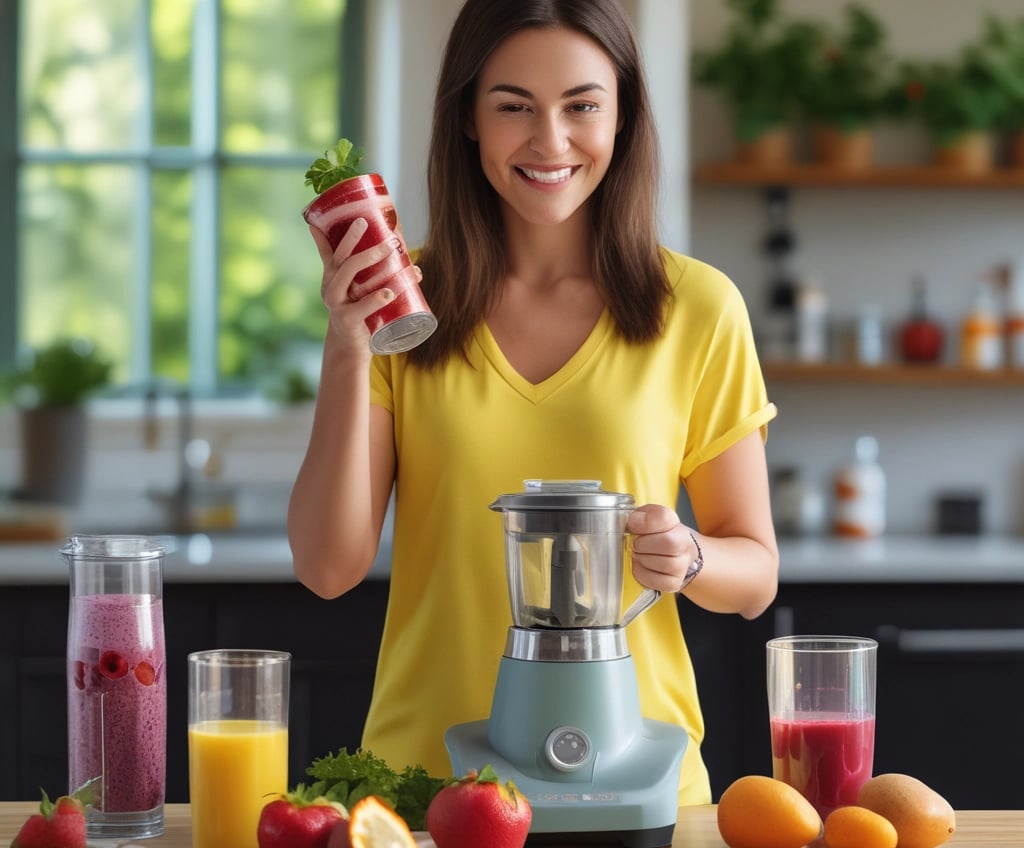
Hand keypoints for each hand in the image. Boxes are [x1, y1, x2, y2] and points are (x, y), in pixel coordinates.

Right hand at [309, 219, 422, 352]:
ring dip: (367, 259)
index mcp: (333, 276)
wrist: (351, 348)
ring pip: (346, 275)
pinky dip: (374, 299)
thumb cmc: (359, 313)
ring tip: (390, 249)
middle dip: (357, 239)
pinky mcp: (348, 320)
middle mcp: (330, 286)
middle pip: (341, 257)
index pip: (332, 250)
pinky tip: (388, 293)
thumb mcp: (363, 292)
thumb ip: (384, 278)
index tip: (355, 216)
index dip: (339, 232)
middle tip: (379, 228)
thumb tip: (411, 258)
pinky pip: (360, 308)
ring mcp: (336, 304)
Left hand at [626, 504, 699, 592]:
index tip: (631, 526)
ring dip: (644, 560)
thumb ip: (637, 516)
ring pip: (667, 564)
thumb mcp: (644, 519)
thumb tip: (632, 522)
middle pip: (670, 543)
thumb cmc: (653, 536)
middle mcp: (684, 543)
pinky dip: (644, 575)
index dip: (644, 523)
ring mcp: (682, 565)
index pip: (664, 518)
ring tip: (638, 555)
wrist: (670, 555)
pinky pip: (660, 582)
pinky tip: (641, 567)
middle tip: (635, 545)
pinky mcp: (675, 582)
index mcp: (673, 523)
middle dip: (644, 545)